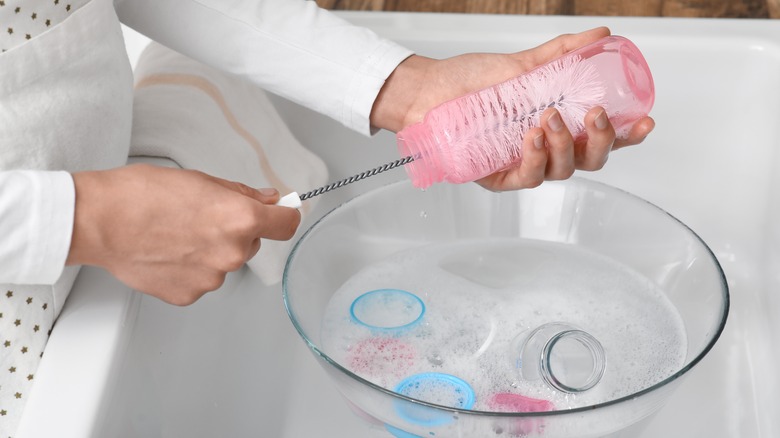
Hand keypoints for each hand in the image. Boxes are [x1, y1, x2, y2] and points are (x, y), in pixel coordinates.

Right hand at [67, 164, 300, 304]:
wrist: (100, 221)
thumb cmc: (143, 194)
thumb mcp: (201, 181)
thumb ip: (242, 194)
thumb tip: (268, 200)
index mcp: (241, 220)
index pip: (287, 225)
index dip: (283, 217)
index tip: (279, 214)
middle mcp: (232, 253)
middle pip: (251, 244)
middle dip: (235, 232)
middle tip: (201, 218)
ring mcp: (212, 279)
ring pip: (225, 263)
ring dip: (211, 252)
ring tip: (176, 235)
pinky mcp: (190, 295)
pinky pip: (202, 280)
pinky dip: (190, 269)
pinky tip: (167, 253)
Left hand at [371, 27, 654, 190]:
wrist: (429, 90)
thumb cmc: (469, 82)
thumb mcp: (521, 64)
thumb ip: (561, 53)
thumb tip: (601, 35)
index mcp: (557, 126)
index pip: (601, 138)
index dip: (627, 135)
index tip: (645, 121)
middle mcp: (544, 149)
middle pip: (589, 161)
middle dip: (602, 142)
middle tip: (595, 116)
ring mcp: (521, 164)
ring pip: (561, 171)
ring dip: (563, 145)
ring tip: (550, 118)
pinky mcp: (497, 177)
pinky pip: (526, 177)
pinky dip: (534, 158)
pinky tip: (532, 136)